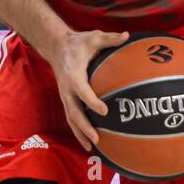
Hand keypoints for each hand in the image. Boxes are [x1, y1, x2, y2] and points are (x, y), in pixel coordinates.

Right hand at [45, 29, 128, 151]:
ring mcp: (66, 96)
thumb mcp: (93, 37)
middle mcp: (67, 88)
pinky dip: (78, 131)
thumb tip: (127, 35)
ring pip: (71, 118)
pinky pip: (71, 117)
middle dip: (84, 126)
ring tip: (91, 148)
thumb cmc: (78, 42)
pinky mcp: (67, 99)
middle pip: (74, 111)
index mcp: (73, 74)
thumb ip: (109, 38)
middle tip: (97, 139)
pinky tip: (88, 143)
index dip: (92, 101)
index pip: (82, 90)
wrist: (57, 47)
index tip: (105, 110)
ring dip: (80, 133)